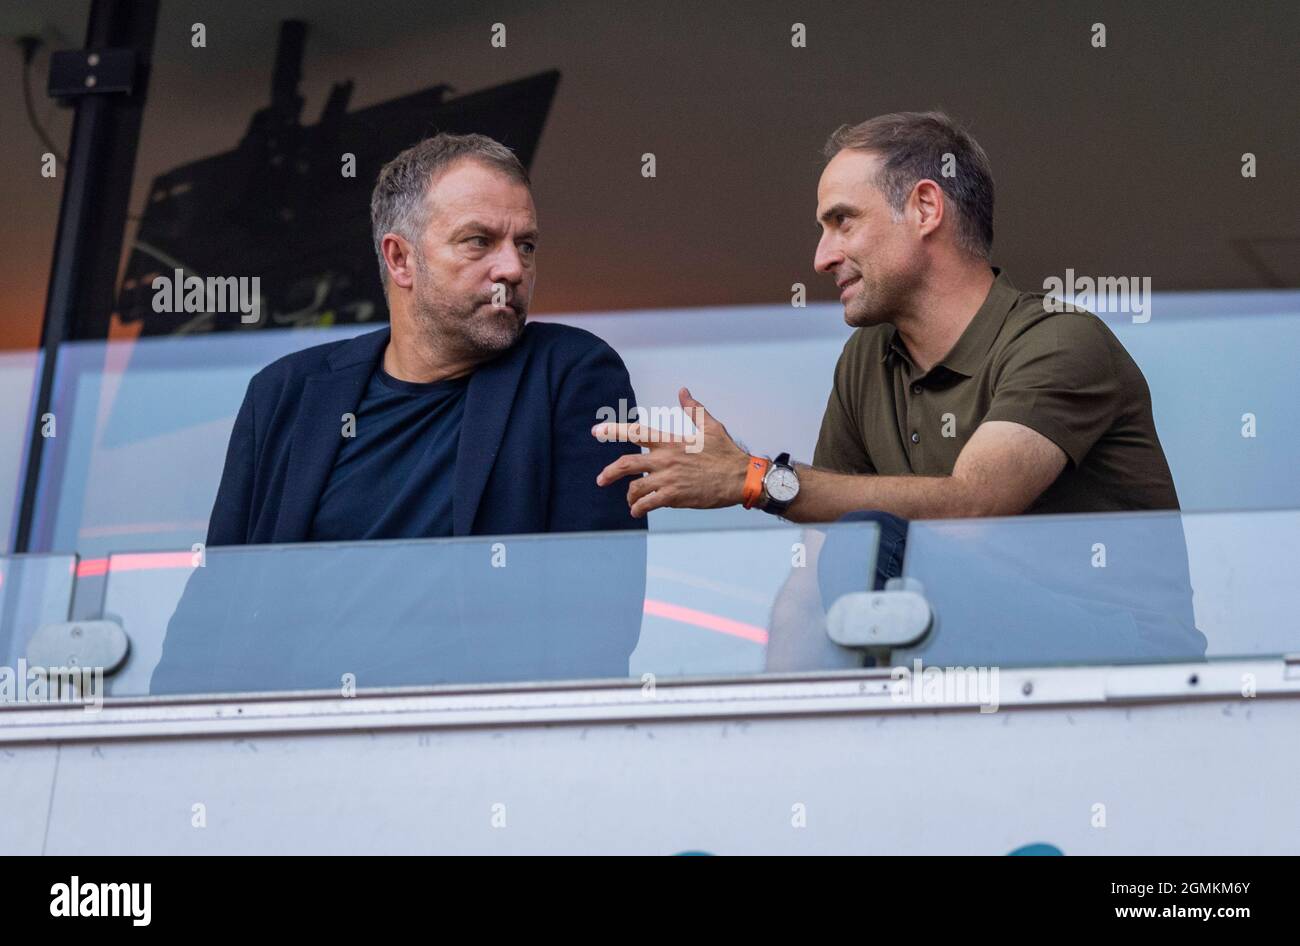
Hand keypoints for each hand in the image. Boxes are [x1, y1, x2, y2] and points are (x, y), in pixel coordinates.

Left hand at [592, 387, 751, 517]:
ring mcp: (669, 479)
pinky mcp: (674, 497)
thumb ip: (694, 409)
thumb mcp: (711, 426)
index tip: (596, 432)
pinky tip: (638, 510)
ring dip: (630, 496)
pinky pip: (648, 503)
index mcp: (671, 441)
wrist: (740, 478)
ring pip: (635, 487)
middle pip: (626, 463)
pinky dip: (639, 508)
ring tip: (631, 500)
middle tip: (600, 480)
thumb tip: (683, 391)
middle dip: (609, 473)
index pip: (636, 432)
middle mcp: (665, 459)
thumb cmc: (727, 453)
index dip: (613, 431)